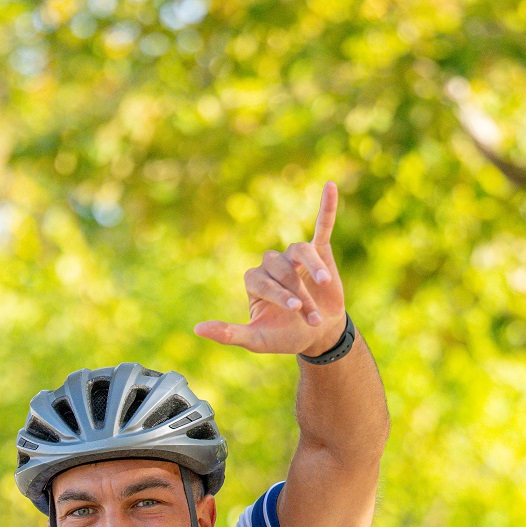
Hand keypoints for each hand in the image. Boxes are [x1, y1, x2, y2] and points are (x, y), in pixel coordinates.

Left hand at [195, 182, 345, 357]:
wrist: (319, 334)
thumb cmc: (285, 335)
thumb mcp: (256, 340)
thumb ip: (228, 334)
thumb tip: (196, 329)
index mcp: (255, 281)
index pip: (261, 280)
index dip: (279, 294)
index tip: (296, 311)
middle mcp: (272, 264)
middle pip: (282, 269)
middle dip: (298, 294)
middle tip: (312, 318)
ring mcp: (295, 258)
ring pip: (301, 252)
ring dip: (314, 269)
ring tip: (325, 283)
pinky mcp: (319, 252)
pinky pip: (322, 226)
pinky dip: (325, 208)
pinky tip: (329, 186)